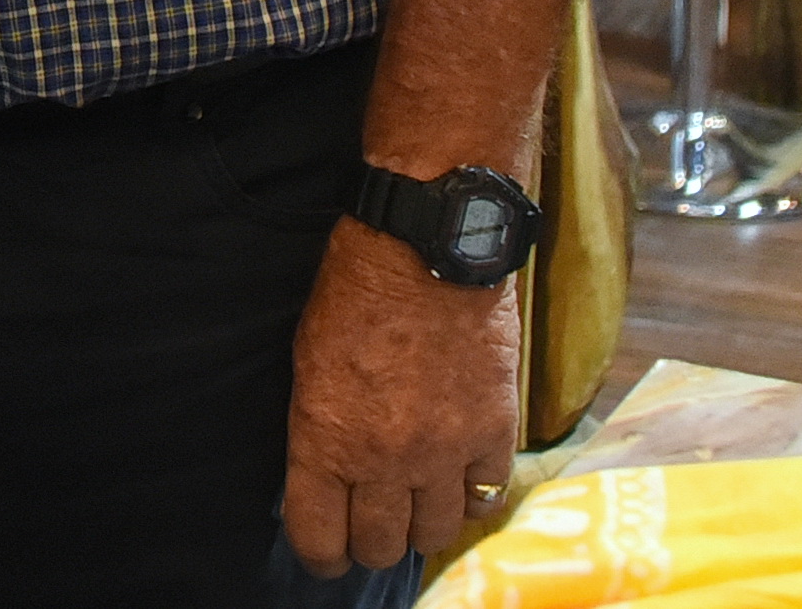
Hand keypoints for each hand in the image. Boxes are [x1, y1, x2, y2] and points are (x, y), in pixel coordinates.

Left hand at [284, 223, 520, 574]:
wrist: (425, 248)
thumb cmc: (356, 294)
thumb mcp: (308, 365)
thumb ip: (317, 433)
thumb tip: (323, 482)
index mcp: (325, 441)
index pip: (319, 539)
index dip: (321, 553)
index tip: (327, 550)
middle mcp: (383, 459)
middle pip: (379, 546)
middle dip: (370, 542)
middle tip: (372, 523)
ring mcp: (443, 451)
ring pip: (435, 534)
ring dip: (422, 524)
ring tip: (417, 503)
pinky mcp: (493, 433)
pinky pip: (487, 497)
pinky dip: (473, 495)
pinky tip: (461, 478)